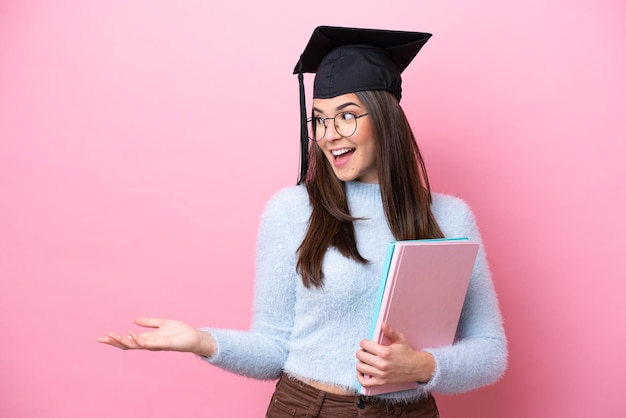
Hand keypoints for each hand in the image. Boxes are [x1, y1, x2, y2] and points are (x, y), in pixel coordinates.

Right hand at [97, 317, 215, 356]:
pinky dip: (138, 338)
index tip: (102, 337)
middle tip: (101, 339)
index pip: (128, 340)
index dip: (115, 339)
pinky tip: (130, 332)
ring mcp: (154, 345)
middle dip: (114, 342)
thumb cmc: (180, 332)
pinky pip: (147, 343)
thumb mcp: (161, 323)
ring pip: (134, 345)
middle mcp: (149, 343)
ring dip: (122, 340)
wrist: (194, 337)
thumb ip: (149, 322)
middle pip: (127, 345)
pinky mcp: (162, 344)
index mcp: (147, 338)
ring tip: (111, 335)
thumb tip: (134, 320)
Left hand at [356, 323, 434, 386]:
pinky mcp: (381, 382)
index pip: (364, 344)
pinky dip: (360, 377)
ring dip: (360, 362)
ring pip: (360, 367)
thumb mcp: (400, 339)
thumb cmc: (407, 353)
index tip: (367, 343)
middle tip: (366, 351)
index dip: (364, 342)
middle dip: (361, 351)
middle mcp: (382, 363)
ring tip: (365, 359)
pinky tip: (362, 371)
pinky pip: (364, 382)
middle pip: (360, 355)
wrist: (417, 367)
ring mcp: (381, 374)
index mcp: (385, 352)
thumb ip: (390, 331)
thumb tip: (382, 324)